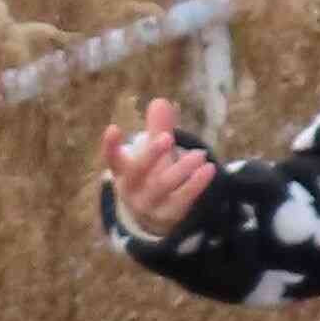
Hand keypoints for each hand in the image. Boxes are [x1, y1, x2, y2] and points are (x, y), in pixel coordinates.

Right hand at [100, 96, 214, 235]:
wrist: (155, 219)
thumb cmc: (151, 177)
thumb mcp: (152, 156)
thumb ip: (158, 129)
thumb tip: (161, 101)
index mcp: (123, 172)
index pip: (112, 159)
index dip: (110, 146)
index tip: (113, 128)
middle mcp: (132, 189)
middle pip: (138, 173)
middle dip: (151, 154)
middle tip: (166, 137)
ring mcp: (149, 204)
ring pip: (162, 186)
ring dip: (181, 169)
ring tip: (200, 154)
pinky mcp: (169, 214)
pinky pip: (182, 200)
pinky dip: (196, 184)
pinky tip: (209, 169)